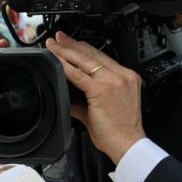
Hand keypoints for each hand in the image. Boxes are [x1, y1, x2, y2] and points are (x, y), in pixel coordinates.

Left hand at [45, 31, 145, 163]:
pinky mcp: (103, 90)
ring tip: (53, 45)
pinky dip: (66, 66)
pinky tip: (57, 60)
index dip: (85, 48)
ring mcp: (114, 81)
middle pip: (93, 54)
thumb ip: (85, 101)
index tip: (72, 43)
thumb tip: (70, 98)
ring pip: (86, 60)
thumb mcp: (104, 109)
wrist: (128, 143)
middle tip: (58, 37)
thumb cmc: (119, 131)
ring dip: (67, 51)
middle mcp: (122, 75)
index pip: (103, 57)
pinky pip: (80, 75)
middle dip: (73, 44)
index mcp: (126, 77)